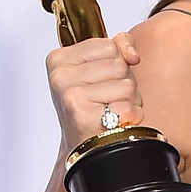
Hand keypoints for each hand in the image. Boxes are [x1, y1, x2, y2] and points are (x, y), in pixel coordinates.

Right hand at [45, 33, 143, 150]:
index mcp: (59, 59)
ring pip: (127, 86)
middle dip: (123, 82)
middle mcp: (60, 76)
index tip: (100, 80)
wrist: (84, 146)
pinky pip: (127, 108)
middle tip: (107, 98)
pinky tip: (115, 122)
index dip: (115, 63)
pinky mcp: (83, 117)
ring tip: (111, 110)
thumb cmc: (92, 105)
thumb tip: (131, 54)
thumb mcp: (99, 67)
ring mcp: (70, 96)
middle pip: (119, 65)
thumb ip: (117, 46)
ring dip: (129, 100)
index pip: (109, 45)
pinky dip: (131, 117)